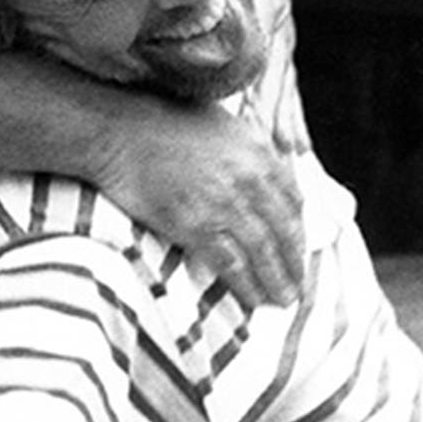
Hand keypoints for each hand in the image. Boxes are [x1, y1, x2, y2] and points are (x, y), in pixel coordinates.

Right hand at [89, 96, 304, 308]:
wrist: (123, 130)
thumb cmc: (168, 121)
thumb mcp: (226, 124)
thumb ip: (253, 152)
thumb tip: (271, 178)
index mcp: (259, 153)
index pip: (294, 202)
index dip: (299, 232)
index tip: (298, 249)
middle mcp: (249, 180)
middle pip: (283, 232)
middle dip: (294, 264)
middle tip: (298, 286)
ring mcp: (223, 205)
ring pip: (262, 252)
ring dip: (276, 281)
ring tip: (282, 301)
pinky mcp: (196, 226)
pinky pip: (230, 264)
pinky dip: (245, 285)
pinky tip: (252, 298)